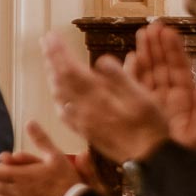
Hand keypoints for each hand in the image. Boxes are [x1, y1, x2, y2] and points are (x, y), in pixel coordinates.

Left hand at [42, 33, 171, 163]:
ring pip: (60, 96)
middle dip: (51, 59)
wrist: (148, 159)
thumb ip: (119, 77)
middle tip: (45, 42)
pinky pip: (64, 113)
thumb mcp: (141, 96)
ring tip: (49, 63)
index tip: (50, 36)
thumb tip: (101, 61)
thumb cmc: (150, 126)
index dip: (59, 52)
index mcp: (98, 97)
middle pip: (60, 81)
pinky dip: (58, 99)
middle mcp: (85, 109)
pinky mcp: (86, 132)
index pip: (70, 69)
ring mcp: (83, 122)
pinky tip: (58, 96)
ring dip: (52, 76)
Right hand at [129, 22, 195, 153]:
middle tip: (151, 26)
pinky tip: (131, 58)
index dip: (173, 50)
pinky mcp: (136, 112)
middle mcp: (167, 101)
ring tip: (141, 34)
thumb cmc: (185, 159)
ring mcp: (150, 106)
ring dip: (145, 54)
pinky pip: (133, 88)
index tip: (167, 31)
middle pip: (162, 68)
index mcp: (184, 102)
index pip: (178, 70)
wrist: (166, 176)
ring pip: (148, 74)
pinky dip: (131, 73)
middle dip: (157, 46)